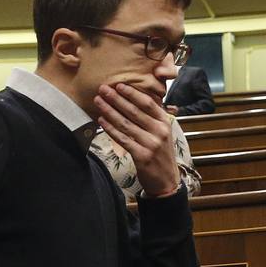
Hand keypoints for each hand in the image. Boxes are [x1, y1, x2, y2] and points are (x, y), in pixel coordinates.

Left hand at [95, 82, 179, 197]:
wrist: (167, 181)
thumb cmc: (161, 154)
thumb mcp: (163, 133)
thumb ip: (153, 117)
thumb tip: (138, 97)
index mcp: (165, 122)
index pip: (147, 103)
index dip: (132, 93)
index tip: (119, 85)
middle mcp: (159, 131)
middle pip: (134, 111)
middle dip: (116, 99)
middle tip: (103, 89)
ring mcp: (151, 144)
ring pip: (126, 124)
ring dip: (110, 111)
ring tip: (99, 102)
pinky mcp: (142, 155)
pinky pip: (123, 139)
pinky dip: (111, 129)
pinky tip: (102, 120)